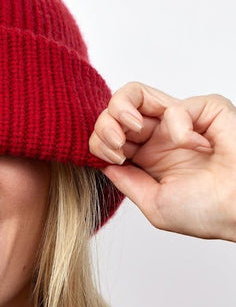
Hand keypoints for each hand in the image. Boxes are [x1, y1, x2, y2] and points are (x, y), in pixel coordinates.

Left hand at [89, 81, 235, 241]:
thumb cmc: (208, 212)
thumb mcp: (154, 204)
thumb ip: (126, 181)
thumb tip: (104, 164)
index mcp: (147, 157)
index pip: (108, 135)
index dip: (99, 141)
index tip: (113, 158)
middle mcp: (158, 136)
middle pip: (114, 112)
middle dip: (104, 125)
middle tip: (117, 144)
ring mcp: (179, 121)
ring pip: (134, 94)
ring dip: (121, 109)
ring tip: (133, 129)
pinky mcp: (204, 110)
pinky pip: (176, 106)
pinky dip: (179, 126)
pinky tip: (198, 147)